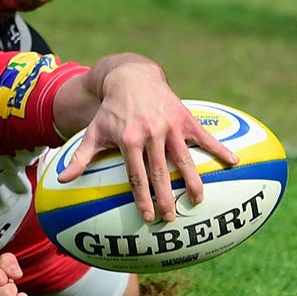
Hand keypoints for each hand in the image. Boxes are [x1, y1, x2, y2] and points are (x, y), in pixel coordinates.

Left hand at [59, 59, 237, 223]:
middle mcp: (150, 134)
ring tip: (199, 201)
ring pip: (184, 159)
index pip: (136, 176)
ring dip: (193, 181)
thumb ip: (80, 157)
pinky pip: (205, 137)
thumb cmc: (111, 111)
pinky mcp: (184, 118)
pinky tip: (234, 162)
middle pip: (160, 173)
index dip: (143, 198)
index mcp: (128, 140)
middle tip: (172, 218)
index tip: (148, 217)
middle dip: (167, 197)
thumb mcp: (94, 131)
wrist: (131, 77)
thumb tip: (61, 180)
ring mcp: (169, 126)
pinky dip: (220, 149)